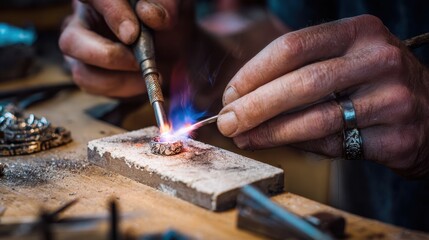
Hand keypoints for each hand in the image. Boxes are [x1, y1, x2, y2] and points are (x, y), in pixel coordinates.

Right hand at [59, 0, 189, 96]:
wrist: (178, 47)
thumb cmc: (169, 22)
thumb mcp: (174, 8)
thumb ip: (165, 6)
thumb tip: (149, 14)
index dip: (111, 15)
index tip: (132, 34)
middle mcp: (83, 22)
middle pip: (71, 41)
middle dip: (107, 56)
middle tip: (138, 62)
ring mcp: (83, 52)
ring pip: (82, 72)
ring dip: (119, 80)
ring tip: (148, 74)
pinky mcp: (91, 75)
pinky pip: (96, 89)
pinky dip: (123, 89)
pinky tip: (143, 82)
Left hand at [218, 15, 428, 177]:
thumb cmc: (372, 82)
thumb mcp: (343, 61)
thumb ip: (298, 73)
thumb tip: (242, 100)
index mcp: (358, 32)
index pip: (292, 47)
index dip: (253, 73)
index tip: (231, 95)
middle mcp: (377, 59)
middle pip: (301, 83)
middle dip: (255, 106)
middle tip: (228, 122)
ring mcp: (392, 98)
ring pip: (315, 118)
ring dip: (271, 132)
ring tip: (245, 137)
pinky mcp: (397, 135)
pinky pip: (335, 144)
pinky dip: (300, 146)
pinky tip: (279, 145)